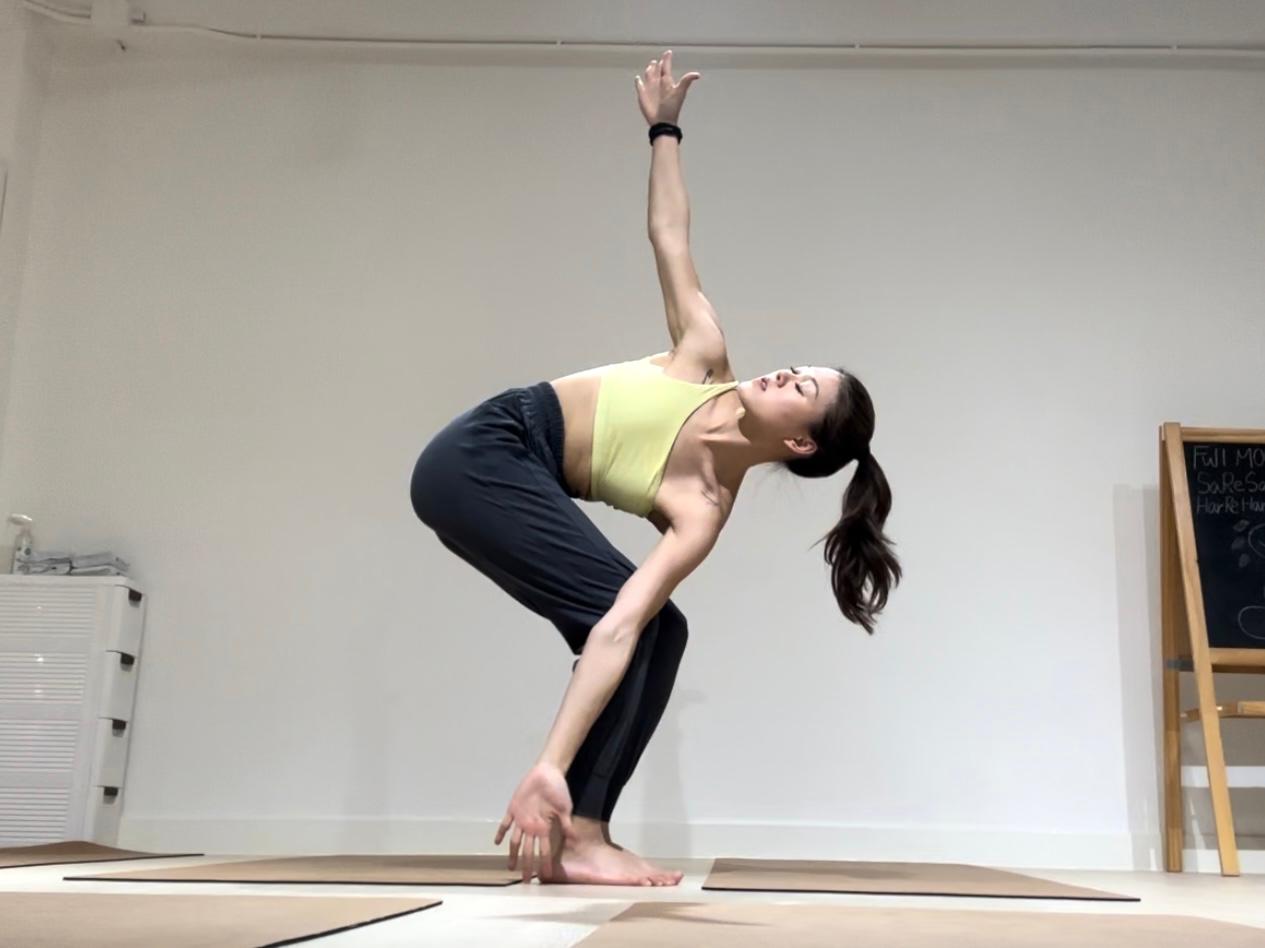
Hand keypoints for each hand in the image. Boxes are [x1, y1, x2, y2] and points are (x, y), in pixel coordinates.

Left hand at [493, 761, 577, 882]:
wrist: (548, 773)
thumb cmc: (558, 790)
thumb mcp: (565, 809)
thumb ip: (567, 825)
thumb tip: (574, 841)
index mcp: (545, 828)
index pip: (544, 850)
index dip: (544, 864)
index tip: (545, 877)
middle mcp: (532, 827)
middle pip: (528, 850)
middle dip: (527, 865)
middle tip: (525, 881)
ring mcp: (521, 819)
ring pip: (515, 841)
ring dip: (512, 854)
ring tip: (511, 868)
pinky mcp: (513, 809)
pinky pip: (506, 823)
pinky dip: (501, 832)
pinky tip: (497, 842)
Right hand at [634, 49, 700, 126]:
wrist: (662, 121)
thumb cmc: (671, 107)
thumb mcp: (680, 92)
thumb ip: (686, 81)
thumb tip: (697, 74)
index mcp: (667, 82)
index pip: (666, 68)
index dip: (667, 60)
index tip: (668, 52)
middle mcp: (658, 84)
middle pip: (657, 71)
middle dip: (657, 65)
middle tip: (656, 60)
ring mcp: (650, 89)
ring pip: (649, 76)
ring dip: (649, 71)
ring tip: (650, 66)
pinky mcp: (643, 95)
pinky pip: (639, 86)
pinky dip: (638, 82)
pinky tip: (637, 79)